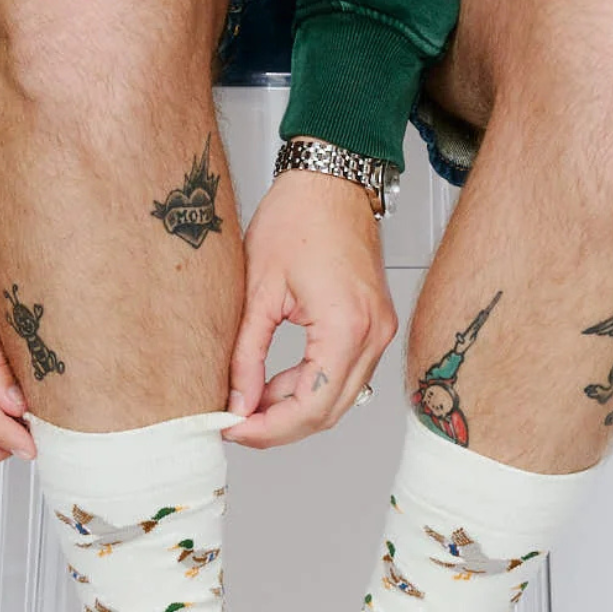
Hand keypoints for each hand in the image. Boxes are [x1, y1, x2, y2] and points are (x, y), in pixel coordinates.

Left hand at [224, 168, 398, 448]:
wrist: (331, 182)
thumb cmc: (298, 218)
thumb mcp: (257, 291)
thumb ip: (246, 355)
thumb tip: (236, 403)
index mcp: (346, 326)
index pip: (310, 407)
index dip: (269, 429)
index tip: (233, 429)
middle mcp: (373, 335)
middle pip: (328, 412)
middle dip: (279, 427)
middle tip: (236, 423)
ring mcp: (379, 332)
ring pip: (337, 399)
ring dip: (294, 408)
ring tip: (249, 400)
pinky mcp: (374, 326)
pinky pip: (343, 375)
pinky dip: (309, 387)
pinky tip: (275, 382)